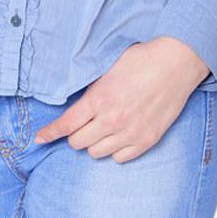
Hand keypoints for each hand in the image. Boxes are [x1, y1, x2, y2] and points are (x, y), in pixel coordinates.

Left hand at [33, 37, 209, 163]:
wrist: (177, 62)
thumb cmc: (142, 58)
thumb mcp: (108, 67)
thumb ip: (91, 89)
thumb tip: (75, 103)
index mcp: (99, 98)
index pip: (66, 124)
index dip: (49, 133)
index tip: (39, 138)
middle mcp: (113, 120)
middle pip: (77, 142)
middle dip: (74, 134)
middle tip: (81, 123)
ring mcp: (131, 132)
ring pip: (96, 153)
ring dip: (93, 142)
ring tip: (102, 127)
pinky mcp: (147, 140)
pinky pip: (120, 158)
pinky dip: (115, 149)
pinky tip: (118, 135)